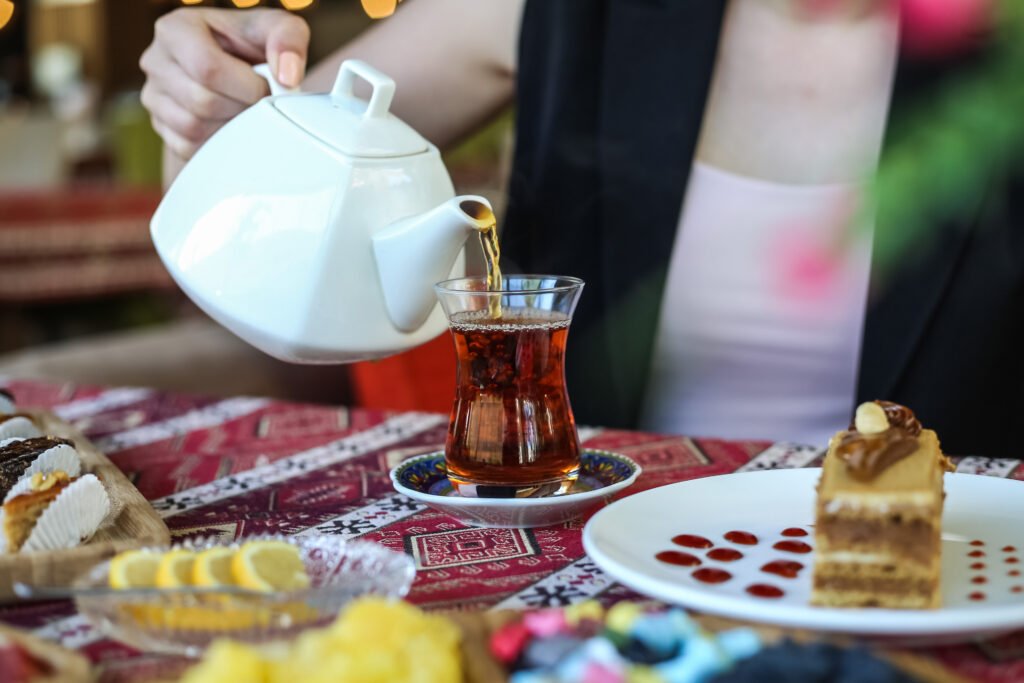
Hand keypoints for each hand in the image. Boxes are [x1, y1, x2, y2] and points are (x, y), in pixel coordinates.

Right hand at [140, 8, 308, 159]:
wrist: (236, 68)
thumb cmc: (251, 45)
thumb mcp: (275, 27)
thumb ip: (288, 39)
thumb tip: (287, 76)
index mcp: (176, 29)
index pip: (207, 67)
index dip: (246, 86)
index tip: (266, 87)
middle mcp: (156, 61)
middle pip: (201, 101)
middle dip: (241, 108)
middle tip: (257, 100)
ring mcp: (154, 96)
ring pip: (193, 128)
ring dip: (229, 127)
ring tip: (242, 108)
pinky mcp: (161, 127)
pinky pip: (187, 148)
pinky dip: (215, 143)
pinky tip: (228, 123)